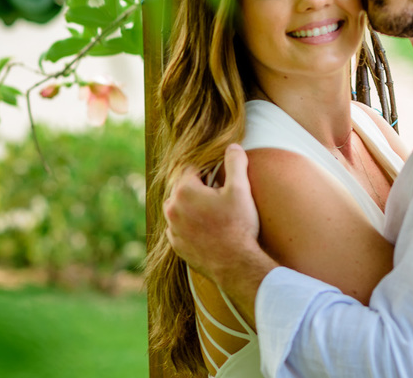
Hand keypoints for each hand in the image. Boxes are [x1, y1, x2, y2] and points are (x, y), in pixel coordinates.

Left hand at [163, 143, 263, 283]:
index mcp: (184, 190)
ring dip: (192, 206)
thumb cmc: (238, 225)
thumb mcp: (240, 189)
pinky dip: (189, 225)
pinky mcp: (176, 245)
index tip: (220, 181)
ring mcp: (172, 228)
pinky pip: (179, 228)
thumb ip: (235, 163)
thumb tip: (232, 146)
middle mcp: (172, 208)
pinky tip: (207, 229)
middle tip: (219, 197)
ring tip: (213, 213)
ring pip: (179, 208)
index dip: (208, 172)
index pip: (192, 169)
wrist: (236, 265)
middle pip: (183, 187)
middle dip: (198, 188)